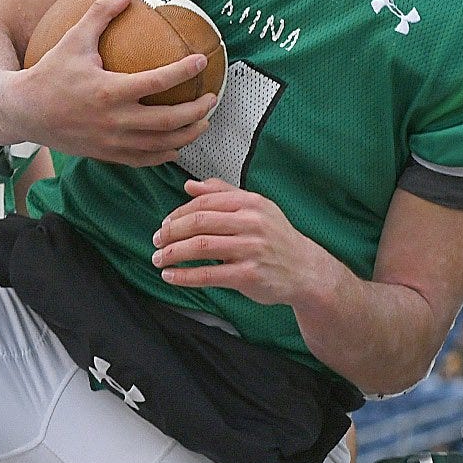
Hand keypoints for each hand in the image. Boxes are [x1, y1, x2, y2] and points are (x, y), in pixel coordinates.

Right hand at [4, 0, 215, 165]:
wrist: (24, 112)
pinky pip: (143, 160)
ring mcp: (111, 142)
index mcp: (109, 91)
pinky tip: (176, 145)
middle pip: (168, 121)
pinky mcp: (106, 154)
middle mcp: (114, 120)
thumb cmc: (49, 73)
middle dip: (196, 111)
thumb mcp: (72, 39)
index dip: (183, 72)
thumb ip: (99, 15)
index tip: (200, 61)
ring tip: (203, 122)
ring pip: (160, 145)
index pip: (157, 83)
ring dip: (187, 135)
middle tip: (211, 98)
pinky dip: (164, 154)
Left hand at [151, 178, 341, 306]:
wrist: (306, 270)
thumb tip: (189, 186)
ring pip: (200, 247)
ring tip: (158, 259)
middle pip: (199, 222)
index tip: (164, 224)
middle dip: (171, 232)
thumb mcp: (256, 208)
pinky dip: (185, 276)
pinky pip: (209, 275)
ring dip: (172, 253)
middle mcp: (252, 223)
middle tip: (156, 240)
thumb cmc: (277, 239)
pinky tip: (171, 277)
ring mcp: (251, 249)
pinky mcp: (249, 275)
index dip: (178, 213)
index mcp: (251, 202)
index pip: (204, 202)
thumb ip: (222, 194)